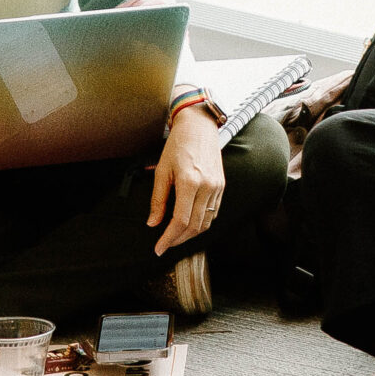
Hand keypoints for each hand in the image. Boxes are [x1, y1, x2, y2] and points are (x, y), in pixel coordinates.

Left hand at [147, 108, 226, 254]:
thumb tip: (153, 223)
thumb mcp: (162, 171)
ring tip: (175, 236)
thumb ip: (158, 199)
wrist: (199, 127)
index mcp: (190, 182)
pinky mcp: (222, 186)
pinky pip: (213, 213)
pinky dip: (201, 223)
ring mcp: (217, 187)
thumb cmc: (178, 145)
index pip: (180, 220)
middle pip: (194, 226)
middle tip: (164, 244)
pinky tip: (189, 224)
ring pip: (206, 222)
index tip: (159, 248)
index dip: (169, 238)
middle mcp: (207, 186)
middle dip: (178, 240)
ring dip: (190, 234)